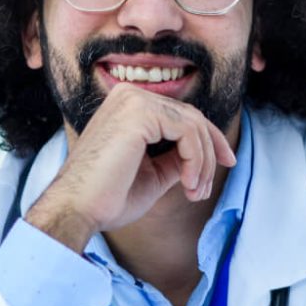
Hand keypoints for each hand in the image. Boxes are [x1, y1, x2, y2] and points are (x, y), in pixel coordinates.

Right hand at [26, 83, 235, 251]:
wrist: (77, 210)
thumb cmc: (107, 198)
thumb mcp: (153, 174)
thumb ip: (176, 158)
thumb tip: (203, 154)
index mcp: (128, 106)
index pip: (181, 114)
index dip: (210, 139)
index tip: (228, 162)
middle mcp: (129, 95)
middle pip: (192, 116)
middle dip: (210, 154)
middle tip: (205, 189)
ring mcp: (133, 100)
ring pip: (194, 125)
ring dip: (203, 163)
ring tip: (194, 191)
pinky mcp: (139, 112)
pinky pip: (188, 131)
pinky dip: (196, 160)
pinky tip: (188, 183)